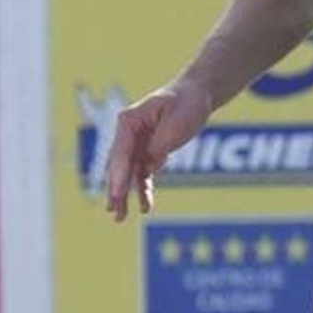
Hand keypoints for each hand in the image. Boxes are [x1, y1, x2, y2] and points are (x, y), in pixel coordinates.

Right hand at [104, 80, 214, 221]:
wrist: (198, 95)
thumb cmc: (187, 103)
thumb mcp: (176, 122)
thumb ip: (158, 145)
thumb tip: (148, 167)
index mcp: (129, 121)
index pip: (121, 152)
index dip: (119, 175)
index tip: (117, 194)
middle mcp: (128, 133)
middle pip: (119, 166)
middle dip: (116, 190)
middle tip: (114, 210)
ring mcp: (137, 144)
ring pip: (128, 174)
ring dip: (125, 195)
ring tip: (120, 217)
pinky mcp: (149, 151)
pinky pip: (143, 174)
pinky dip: (143, 190)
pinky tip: (145, 206)